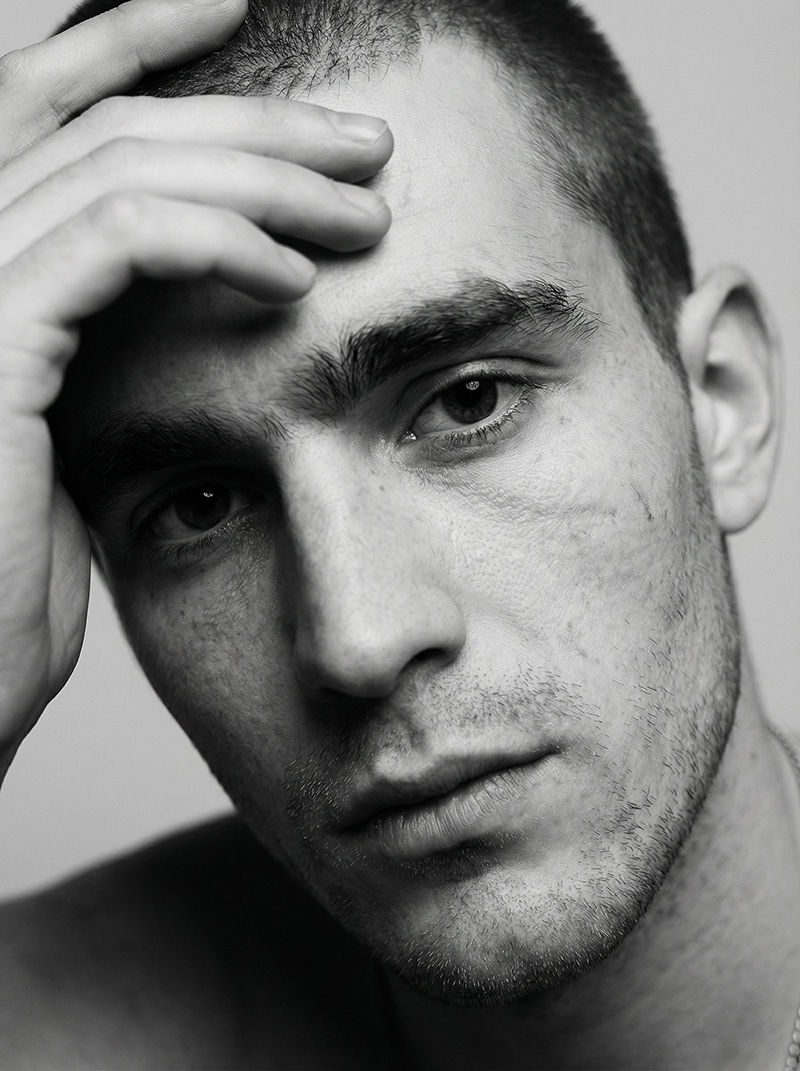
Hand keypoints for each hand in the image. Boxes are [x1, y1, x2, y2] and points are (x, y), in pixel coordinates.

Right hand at [0, 0, 392, 770]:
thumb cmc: (4, 593)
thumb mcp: (68, 443)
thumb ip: (101, 347)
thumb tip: (200, 289)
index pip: (53, 109)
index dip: (140, 38)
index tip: (245, 20)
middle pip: (109, 123)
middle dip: (252, 119)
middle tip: (367, 146)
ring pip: (123, 164)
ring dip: (264, 176)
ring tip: (364, 215)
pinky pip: (116, 239)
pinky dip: (219, 241)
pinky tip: (297, 278)